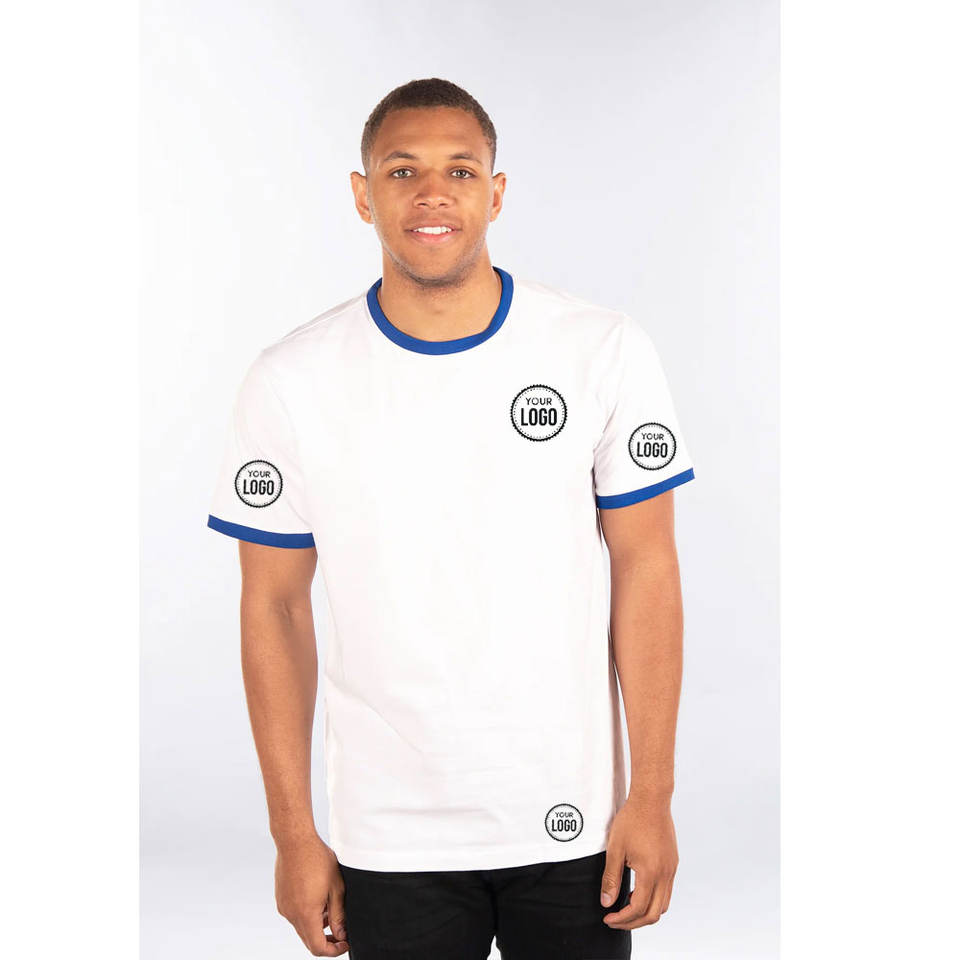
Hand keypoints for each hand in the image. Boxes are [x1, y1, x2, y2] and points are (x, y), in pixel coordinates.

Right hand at [275, 834, 348, 955]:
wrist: (295, 841)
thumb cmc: (317, 860)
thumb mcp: (336, 887)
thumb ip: (339, 914)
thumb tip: (341, 934)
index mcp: (306, 913)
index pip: (317, 947)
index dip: (333, 950)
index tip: (344, 943)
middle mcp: (291, 914)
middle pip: (308, 940)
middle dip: (326, 940)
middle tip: (341, 932)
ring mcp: (284, 907)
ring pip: (301, 927)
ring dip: (316, 926)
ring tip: (330, 908)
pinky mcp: (281, 899)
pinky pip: (294, 915)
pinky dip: (306, 915)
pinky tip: (318, 898)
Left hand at [600, 794, 677, 929]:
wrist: (652, 799)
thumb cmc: (632, 820)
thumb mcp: (615, 849)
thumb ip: (611, 878)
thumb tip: (607, 903)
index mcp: (650, 873)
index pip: (638, 908)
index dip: (622, 919)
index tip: (607, 918)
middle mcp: (665, 874)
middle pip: (654, 913)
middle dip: (633, 922)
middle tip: (616, 920)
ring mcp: (671, 869)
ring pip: (663, 904)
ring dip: (645, 912)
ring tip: (625, 907)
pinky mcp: (673, 862)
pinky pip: (667, 890)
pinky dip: (653, 899)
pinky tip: (638, 891)